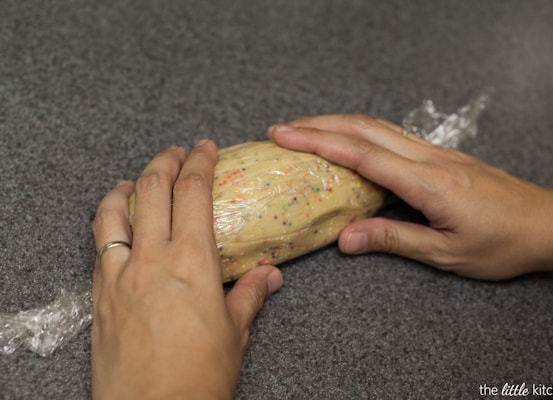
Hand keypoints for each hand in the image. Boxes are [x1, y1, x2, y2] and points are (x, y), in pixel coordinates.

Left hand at [91, 140, 282, 399]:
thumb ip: (249, 295)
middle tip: (177, 153)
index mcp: (191, 262)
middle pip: (152, 190)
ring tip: (136, 179)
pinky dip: (107, 224)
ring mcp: (119, 276)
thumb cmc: (198, 378)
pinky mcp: (99, 297)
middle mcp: (151, 259)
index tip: (205, 148)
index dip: (199, 163)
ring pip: (113, 212)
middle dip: (165, 162)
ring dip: (126, 186)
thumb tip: (268, 275)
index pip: (193, 192)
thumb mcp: (234, 333)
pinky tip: (116, 226)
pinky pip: (98, 247)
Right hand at [268, 115, 552, 279]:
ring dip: (339, 124)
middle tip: (283, 129)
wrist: (548, 222)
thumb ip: (393, 240)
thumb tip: (345, 238)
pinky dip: (362, 134)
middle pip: (364, 129)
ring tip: (306, 131)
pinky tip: (349, 143)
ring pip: (378, 127)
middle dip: (319, 125)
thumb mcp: (446, 253)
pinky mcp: (441, 156)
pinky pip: (393, 137)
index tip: (285, 136)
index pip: (361, 154)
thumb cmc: (503, 243)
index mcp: (427, 182)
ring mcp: (436, 152)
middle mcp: (428, 158)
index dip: (318, 142)